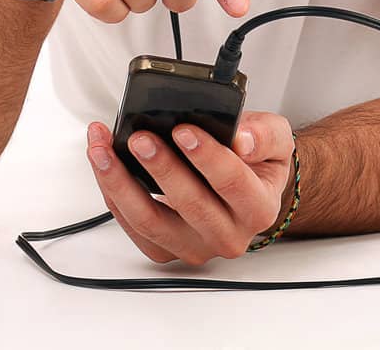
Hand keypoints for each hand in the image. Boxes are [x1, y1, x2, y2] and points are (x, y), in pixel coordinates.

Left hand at [85, 112, 295, 265]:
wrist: (247, 188)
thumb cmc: (257, 162)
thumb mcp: (276, 139)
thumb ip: (264, 135)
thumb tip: (241, 139)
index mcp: (258, 209)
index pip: (232, 183)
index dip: (206, 156)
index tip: (183, 130)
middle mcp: (228, 236)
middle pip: (189, 204)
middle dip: (160, 167)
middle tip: (139, 137)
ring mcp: (194, 247)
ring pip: (150, 221)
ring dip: (121, 183)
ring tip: (104, 150)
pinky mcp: (164, 249)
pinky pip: (131, 226)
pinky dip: (112, 193)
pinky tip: (103, 163)